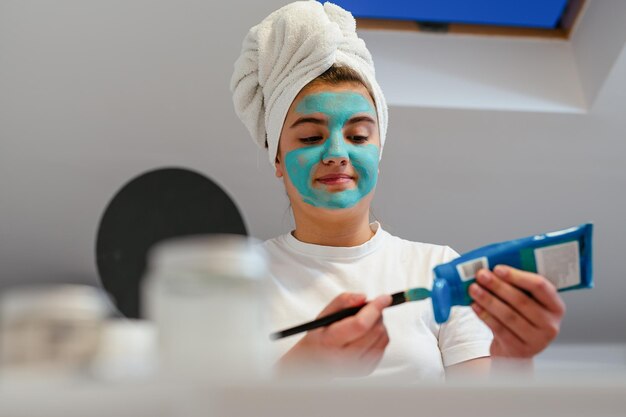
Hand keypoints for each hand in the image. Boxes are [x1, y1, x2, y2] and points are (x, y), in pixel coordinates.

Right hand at [277, 292, 391, 377]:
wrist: (314, 361)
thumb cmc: (320, 335)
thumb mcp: (324, 314)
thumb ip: (343, 301)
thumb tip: (363, 298)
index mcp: (330, 341)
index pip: (360, 325)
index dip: (375, 309)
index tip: (384, 298)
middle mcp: (344, 358)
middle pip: (375, 330)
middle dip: (376, 314)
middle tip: (369, 309)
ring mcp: (356, 366)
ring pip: (383, 338)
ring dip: (379, 324)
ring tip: (366, 322)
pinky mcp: (366, 370)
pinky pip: (383, 347)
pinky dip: (379, 336)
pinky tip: (367, 334)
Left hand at [469, 265, 565, 358]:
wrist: (515, 350)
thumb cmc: (520, 318)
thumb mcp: (526, 302)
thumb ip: (516, 287)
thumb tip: (492, 269)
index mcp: (556, 306)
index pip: (540, 286)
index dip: (517, 276)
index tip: (498, 268)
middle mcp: (551, 324)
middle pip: (521, 300)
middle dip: (498, 286)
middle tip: (481, 275)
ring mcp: (537, 340)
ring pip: (509, 315)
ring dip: (488, 300)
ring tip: (473, 289)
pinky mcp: (520, 350)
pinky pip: (500, 329)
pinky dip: (485, 316)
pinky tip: (475, 305)